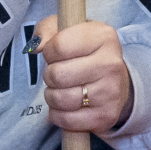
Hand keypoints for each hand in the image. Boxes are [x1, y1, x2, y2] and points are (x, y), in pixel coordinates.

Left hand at [34, 15, 133, 133]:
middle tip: (59, 74)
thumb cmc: (85, 52)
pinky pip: (66, 120)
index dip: (49, 52)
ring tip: (62, 89)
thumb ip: (46, 29)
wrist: (115, 81)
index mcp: (103, 37)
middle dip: (50, 75)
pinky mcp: (106, 116)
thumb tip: (35, 47)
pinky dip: (59, 115)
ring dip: (52, 96)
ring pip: (59, 99)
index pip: (59, 46)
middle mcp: (111, 63)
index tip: (55, 54)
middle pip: (57, 74)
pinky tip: (68, 106)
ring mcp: (110, 92)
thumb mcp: (69, 30)